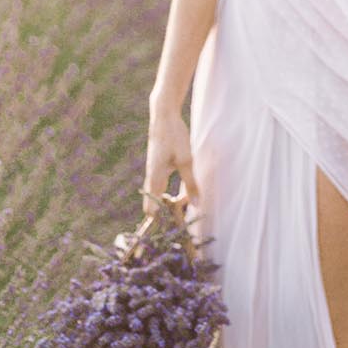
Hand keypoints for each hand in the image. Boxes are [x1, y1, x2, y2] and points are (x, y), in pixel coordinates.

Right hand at [143, 96, 199, 218]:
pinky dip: (167, 195)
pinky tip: (180, 195)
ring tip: (181, 212)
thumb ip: (190, 183)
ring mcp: (152, 172)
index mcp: (155, 179)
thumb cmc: (174, 136)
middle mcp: (151, 178)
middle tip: (177, 225)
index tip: (170, 231)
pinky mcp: (157, 167)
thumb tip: (196, 205)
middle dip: (162, 217)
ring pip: (156, 196)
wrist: (163, 116)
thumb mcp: (186, 160)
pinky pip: (160, 187)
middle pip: (152, 206)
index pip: (151, 210)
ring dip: (167, 205)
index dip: (159, 223)